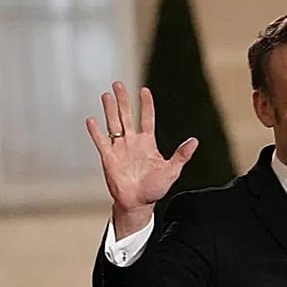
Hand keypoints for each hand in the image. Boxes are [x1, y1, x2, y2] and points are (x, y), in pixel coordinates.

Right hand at [85, 81, 198, 237]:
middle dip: (123, 100)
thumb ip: (181, 155)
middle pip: (127, 116)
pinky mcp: (109, 158)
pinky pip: (101, 142)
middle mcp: (132, 142)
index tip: (144, 90)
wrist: (138, 203)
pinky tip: (91, 120)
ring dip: (110, 110)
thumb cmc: (155, 188)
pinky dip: (96, 132)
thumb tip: (195, 141)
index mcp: (148, 143)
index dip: (146, 105)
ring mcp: (120, 149)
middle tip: (118, 84)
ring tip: (106, 95)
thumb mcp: (172, 170)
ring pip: (113, 124)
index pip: (147, 119)